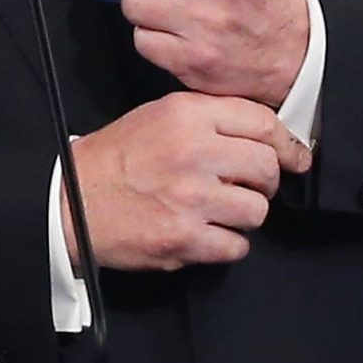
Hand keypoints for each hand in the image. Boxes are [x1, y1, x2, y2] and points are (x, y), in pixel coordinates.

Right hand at [67, 91, 313, 271]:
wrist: (69, 201)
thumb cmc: (114, 160)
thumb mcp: (158, 117)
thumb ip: (209, 119)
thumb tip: (267, 137)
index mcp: (187, 116)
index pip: (263, 123)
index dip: (285, 144)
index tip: (293, 157)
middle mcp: (193, 152)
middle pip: (267, 168)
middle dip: (262, 182)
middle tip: (243, 187)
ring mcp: (190, 197)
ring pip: (258, 210)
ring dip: (243, 215)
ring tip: (216, 211)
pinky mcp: (185, 238)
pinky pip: (237, 245)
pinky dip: (225, 244)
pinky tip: (204, 233)